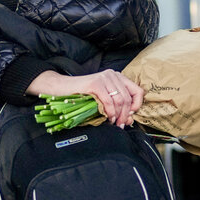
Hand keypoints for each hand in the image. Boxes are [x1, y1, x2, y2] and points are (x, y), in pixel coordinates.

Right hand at [27, 69, 143, 127]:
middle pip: (128, 98)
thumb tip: (130, 119)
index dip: (136, 105)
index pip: (138, 91)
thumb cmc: (82, 96)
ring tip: (113, 122)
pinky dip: (110, 112)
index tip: (129, 115)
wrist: (62, 89)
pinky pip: (109, 101)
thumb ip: (118, 107)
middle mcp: (112, 75)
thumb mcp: (104, 100)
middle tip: (120, 125)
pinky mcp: (96, 83)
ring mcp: (104, 77)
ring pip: (120, 100)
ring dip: (118, 115)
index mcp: (117, 77)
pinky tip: (107, 118)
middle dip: (126, 115)